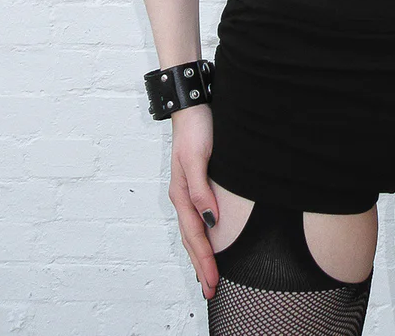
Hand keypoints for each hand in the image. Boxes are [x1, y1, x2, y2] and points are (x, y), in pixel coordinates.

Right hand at [168, 104, 219, 300]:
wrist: (193, 104)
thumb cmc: (196, 129)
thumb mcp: (197, 159)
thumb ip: (201, 190)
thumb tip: (210, 222)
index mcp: (182, 194)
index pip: (195, 236)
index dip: (205, 261)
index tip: (212, 283)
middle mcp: (183, 196)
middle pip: (192, 239)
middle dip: (201, 266)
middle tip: (210, 291)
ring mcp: (188, 190)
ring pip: (193, 231)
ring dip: (200, 254)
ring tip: (207, 275)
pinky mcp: (196, 182)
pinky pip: (197, 217)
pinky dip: (201, 236)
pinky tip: (207, 240)